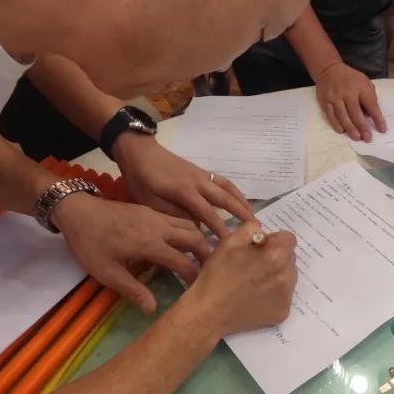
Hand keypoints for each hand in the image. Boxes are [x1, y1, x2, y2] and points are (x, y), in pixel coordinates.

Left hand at [51, 193, 209, 313]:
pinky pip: (177, 219)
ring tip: (202, 256)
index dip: (194, 276)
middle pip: (195, 238)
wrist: (77, 211)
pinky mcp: (149, 210)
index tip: (198, 289)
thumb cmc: (90, 244)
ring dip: (199, 240)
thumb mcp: (107, 273)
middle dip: (206, 254)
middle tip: (211, 270)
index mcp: (150, 244)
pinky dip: (188, 230)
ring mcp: (155, 216)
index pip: (183, 261)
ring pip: (188, 225)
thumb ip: (132, 290)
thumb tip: (153, 309)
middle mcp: (158, 227)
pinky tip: (183, 241)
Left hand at [114, 135, 253, 238]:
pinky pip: (223, 181)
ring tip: (253, 215)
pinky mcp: (200, 171)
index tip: (230, 243)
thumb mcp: (150, 201)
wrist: (139, 151)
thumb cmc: (141, 178)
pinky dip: (234, 191)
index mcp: (184, 191)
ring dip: (242, 201)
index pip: (207, 213)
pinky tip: (238, 199)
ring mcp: (201, 174)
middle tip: (254, 228)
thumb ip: (173, 214)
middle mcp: (198, 182)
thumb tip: (195, 226)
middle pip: (225, 198)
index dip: (220, 228)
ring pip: (227, 188)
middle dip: (241, 213)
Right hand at [181, 222, 297, 336]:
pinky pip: (284, 295)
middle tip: (254, 265)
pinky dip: (273, 293)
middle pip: (290, 258)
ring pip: (288, 277)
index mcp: (275, 256)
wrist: (210, 312)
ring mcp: (286, 297)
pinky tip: (255, 296)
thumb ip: (251, 229)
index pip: (289, 239)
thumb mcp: (229, 242)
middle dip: (276, 256)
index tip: (259, 247)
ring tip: (254, 281)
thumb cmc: (217, 275)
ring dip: (277, 274)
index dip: (273, 240)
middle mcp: (286, 277)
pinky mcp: (282, 312)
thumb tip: (263, 233)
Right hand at [315, 62, 384, 141]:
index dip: (377, 118)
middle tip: (368, 138)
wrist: (329, 69)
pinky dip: (336, 124)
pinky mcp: (325, 101)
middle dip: (362, 127)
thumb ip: (369, 98)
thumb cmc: (350, 78)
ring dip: (350, 128)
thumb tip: (370, 116)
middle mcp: (348, 92)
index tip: (382, 129)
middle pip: (355, 112)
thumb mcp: (364, 82)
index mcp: (361, 87)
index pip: (371, 105)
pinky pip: (331, 115)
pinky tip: (342, 131)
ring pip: (343, 116)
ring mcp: (335, 97)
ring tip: (357, 137)